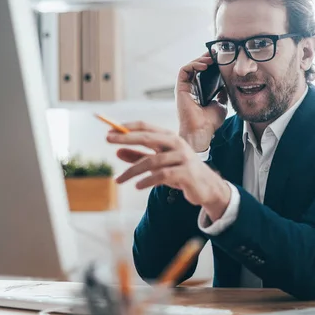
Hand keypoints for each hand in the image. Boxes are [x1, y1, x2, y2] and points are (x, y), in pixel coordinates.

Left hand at [107, 121, 230, 221]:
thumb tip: (117, 151)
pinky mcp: (186, 172)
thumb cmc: (181, 172)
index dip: (127, 127)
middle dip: (126, 138)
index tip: (110, 131)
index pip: (146, 126)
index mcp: (169, 137)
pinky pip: (162, 175)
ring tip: (119, 180)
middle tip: (108, 139)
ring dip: (132, 171)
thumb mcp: (158, 164)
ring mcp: (183, 157)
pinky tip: (138, 186)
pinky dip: (148, 181)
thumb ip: (139, 157)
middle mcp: (176, 143)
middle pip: (148, 136)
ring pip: (152, 161)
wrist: (207, 188)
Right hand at [176, 53, 227, 151]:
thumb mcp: (221, 104)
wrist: (202, 132)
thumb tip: (227, 82)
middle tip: (216, 54)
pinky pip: (184, 70)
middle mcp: (190, 88)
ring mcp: (184, 88)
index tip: (220, 59)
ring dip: (201, 60)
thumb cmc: (210, 122)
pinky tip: (205, 65)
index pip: (203, 73)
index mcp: (198, 92)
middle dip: (206, 59)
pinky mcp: (180, 88)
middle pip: (196, 68)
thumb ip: (222, 93)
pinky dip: (194, 65)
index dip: (211, 64)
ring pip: (190, 67)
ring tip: (212, 59)